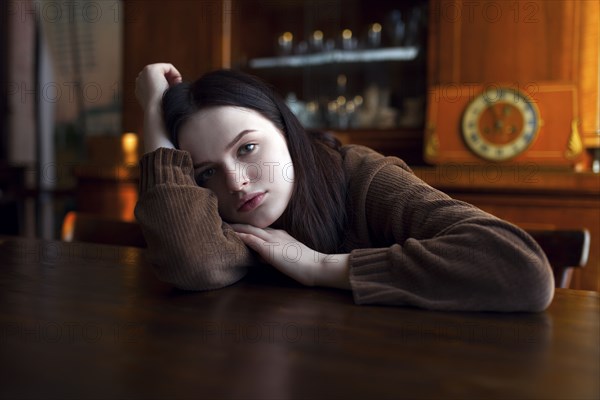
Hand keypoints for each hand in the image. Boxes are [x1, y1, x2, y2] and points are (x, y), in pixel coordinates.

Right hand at [135, 63, 182, 152]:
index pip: (158, 84)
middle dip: (170, 82)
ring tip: (175, 89)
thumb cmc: (161, 117)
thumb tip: (177, 130)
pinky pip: (168, 66)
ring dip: (173, 79)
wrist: (157, 113)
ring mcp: (143, 74)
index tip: (172, 97)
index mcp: (141, 92)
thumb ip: (167, 110)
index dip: (168, 88)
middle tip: (175, 92)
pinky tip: (176, 83)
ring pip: (165, 71)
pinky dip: (175, 74)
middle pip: (161, 76)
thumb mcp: (164, 113)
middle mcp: (139, 81)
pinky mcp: (151, 69)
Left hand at [231, 224, 350, 289]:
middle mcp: (275, 234)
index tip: (233, 226)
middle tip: (221, 221)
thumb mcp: (287, 258)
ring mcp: (273, 240)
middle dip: (236, 224)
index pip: (258, 230)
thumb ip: (273, 255)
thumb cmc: (305, 266)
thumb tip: (259, 257)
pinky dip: (241, 236)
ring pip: (250, 230)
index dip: (245, 227)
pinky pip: (253, 240)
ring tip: (221, 224)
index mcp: (279, 236)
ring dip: (235, 227)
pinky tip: (231, 234)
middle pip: (251, 226)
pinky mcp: (271, 249)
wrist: (316, 266)